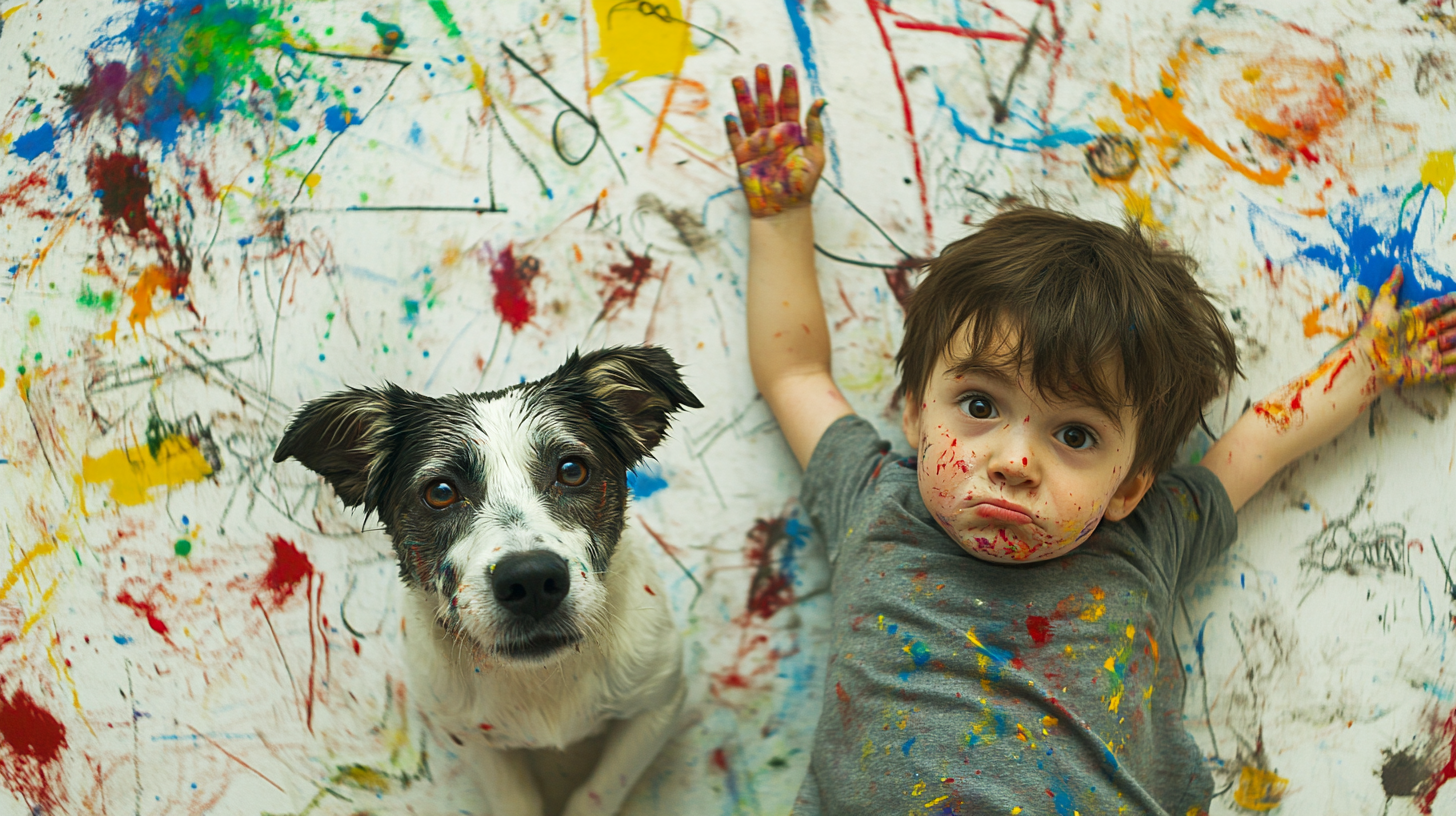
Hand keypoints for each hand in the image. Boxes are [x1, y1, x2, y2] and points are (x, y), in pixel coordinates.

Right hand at [725, 64, 825, 217]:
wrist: (785, 210)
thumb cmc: (803, 185)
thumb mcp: (816, 156)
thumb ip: (815, 129)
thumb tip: (821, 101)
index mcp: (792, 132)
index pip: (790, 103)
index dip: (789, 86)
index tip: (787, 67)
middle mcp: (773, 134)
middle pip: (767, 104)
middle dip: (764, 85)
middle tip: (761, 66)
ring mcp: (757, 144)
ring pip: (749, 116)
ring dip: (743, 98)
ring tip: (738, 79)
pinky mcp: (743, 158)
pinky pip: (735, 139)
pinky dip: (732, 128)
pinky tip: (729, 114)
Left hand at [1355, 265, 1455, 386]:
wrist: (1369, 363)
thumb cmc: (1374, 334)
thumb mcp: (1382, 307)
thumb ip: (1392, 287)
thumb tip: (1397, 266)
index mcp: (1413, 321)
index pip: (1435, 307)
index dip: (1448, 301)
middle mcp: (1422, 336)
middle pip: (1448, 323)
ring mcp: (1427, 354)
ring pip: (1452, 344)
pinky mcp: (1430, 371)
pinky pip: (1449, 369)